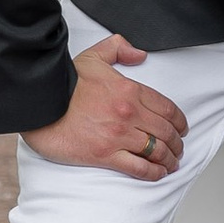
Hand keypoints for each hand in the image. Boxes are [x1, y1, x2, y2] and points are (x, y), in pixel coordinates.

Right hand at [23, 35, 188, 180]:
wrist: (41, 103)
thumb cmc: (64, 83)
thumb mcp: (94, 56)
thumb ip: (119, 48)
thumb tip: (139, 54)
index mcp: (130, 90)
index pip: (167, 108)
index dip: (180, 121)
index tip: (182, 128)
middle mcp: (129, 113)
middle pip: (166, 131)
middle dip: (177, 143)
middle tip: (179, 149)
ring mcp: (118, 135)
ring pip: (156, 151)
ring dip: (169, 159)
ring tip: (172, 164)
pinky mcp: (105, 154)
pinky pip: (138, 167)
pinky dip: (153, 173)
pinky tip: (158, 174)